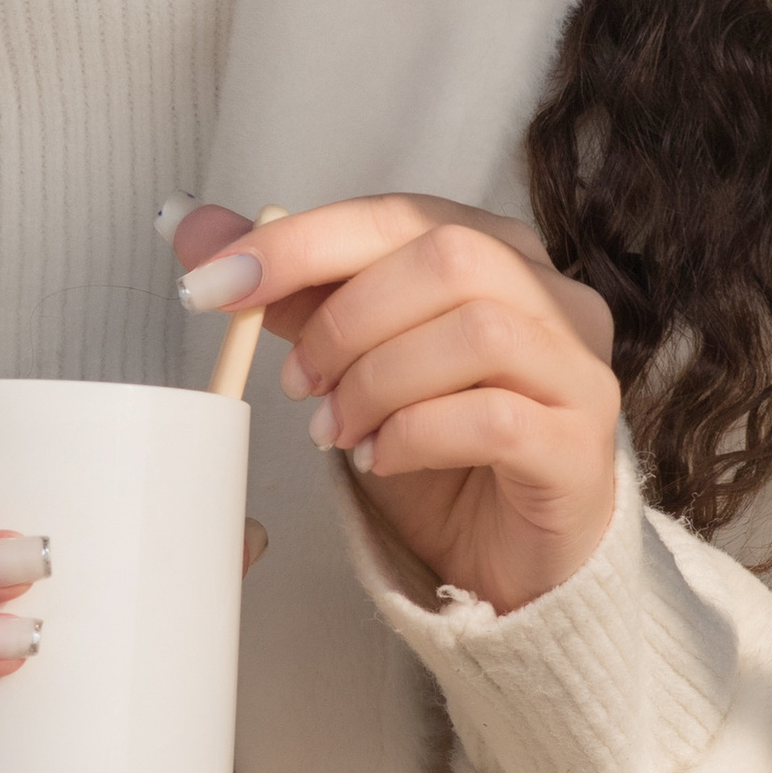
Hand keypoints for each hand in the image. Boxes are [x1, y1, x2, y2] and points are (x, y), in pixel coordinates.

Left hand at [172, 196, 619, 614]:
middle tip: (298, 384)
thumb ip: (288, 289)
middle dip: (345, 319)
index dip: (299, 243)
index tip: (213, 284)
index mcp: (498, 251)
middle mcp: (552, 296)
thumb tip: (191, 224)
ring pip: (476, 330)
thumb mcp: (351, 358)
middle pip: (446, 258)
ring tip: (334, 431)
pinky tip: (381, 459)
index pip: (397, 215)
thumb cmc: (440, 446)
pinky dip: (415, 435)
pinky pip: (496, 418)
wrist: (508, 557)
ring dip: (377, 380)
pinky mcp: (579, 447)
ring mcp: (576, 369)